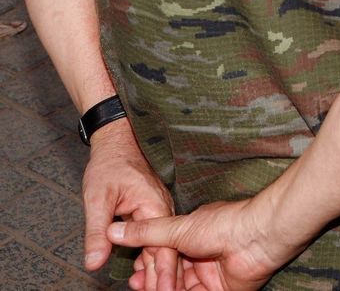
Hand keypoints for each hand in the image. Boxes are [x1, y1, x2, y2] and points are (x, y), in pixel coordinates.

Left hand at [83, 120, 177, 290]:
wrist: (117, 142)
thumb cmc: (110, 164)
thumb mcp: (97, 198)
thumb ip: (98, 231)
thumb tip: (94, 262)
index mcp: (155, 206)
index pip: (164, 246)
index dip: (165, 272)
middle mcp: (163, 211)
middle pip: (167, 250)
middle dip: (164, 277)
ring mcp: (159, 212)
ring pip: (162, 246)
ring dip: (160, 270)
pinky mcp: (152, 213)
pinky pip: (156, 239)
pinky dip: (154, 258)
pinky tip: (150, 273)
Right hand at [112, 199, 287, 290]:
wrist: (257, 237)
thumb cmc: (222, 224)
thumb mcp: (177, 228)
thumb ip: (147, 233)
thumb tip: (113, 231)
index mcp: (196, 236)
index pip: (168, 254)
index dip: (151, 264)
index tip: (133, 272)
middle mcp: (204, 256)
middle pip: (173, 274)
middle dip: (154, 280)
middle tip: (135, 284)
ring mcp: (213, 274)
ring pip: (182, 288)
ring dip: (164, 290)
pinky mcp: (223, 290)